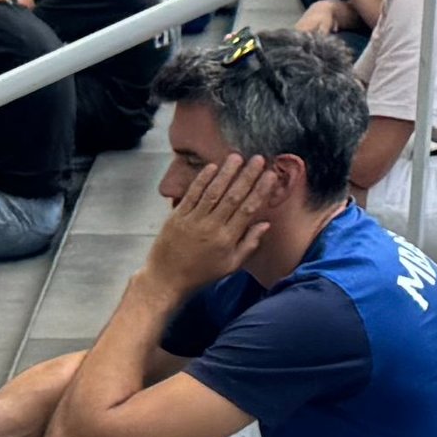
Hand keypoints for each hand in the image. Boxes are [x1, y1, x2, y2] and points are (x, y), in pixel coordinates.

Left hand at [151, 147, 296, 291]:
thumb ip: (250, 244)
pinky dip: (202, 179)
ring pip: (213, 192)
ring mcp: (193, 220)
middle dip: (247, 176)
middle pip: (233, 197)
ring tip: (237, 157)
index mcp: (227, 239)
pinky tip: (212, 167)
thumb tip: (266, 224)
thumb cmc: (201, 274)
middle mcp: (212, 227)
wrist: (166, 280)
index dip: (260, 190)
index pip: (248, 209)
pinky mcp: (177, 216)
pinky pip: (192, 194)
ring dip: (226, 173)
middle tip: (258, 159)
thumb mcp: (231, 265)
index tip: (270, 175)